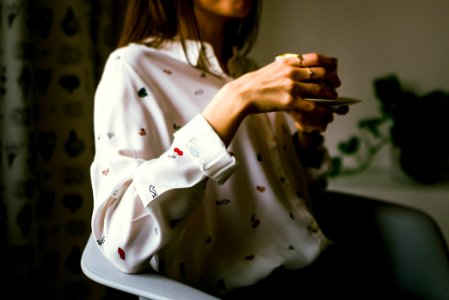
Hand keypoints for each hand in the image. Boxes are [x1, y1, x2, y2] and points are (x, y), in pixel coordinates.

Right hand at [202, 52, 341, 144]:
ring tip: (333, 98)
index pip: (316, 58)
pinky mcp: (289, 102)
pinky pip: (313, 106)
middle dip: (333, 79)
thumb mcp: (272, 69)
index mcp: (289, 63)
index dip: (329, 63)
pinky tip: (327, 114)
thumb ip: (287, 67)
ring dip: (331, 95)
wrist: (242, 94)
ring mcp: (292, 87)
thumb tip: (299, 68)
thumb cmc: (255, 83)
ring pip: (321, 90)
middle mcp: (292, 73)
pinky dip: (323, 110)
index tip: (334, 68)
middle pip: (322, 73)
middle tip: (337, 85)